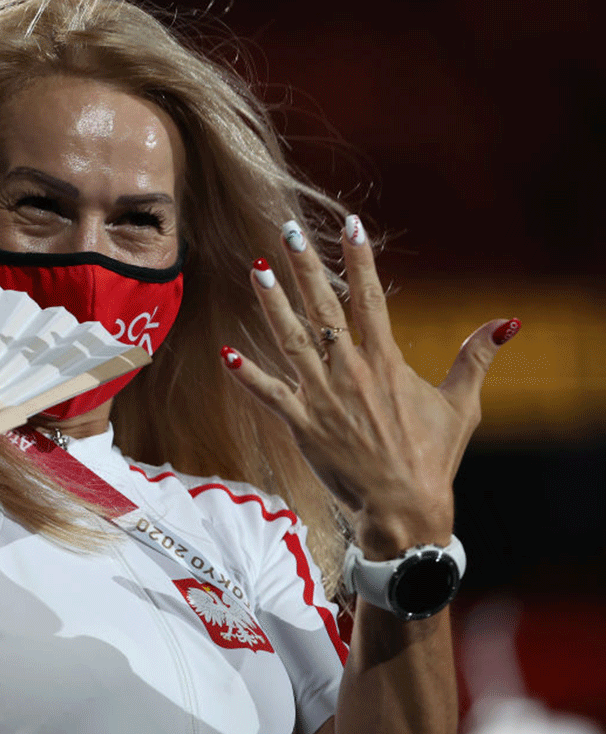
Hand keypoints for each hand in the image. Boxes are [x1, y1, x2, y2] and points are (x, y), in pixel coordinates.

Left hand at [220, 216, 518, 558]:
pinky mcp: (302, 424)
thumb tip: (505, 322)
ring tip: (256, 270)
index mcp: (387, 362)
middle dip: (306, 267)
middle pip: (324, 308)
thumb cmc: (433, 458)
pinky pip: (269, 394)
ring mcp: (324, 397)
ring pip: (292, 340)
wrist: (404, 508)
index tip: (351, 225)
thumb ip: (476, 359)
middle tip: (289, 232)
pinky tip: (227, 352)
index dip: (361, 260)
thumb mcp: (462, 405)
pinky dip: (248, 375)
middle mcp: (352, 372)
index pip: (371, 298)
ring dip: (272, 305)